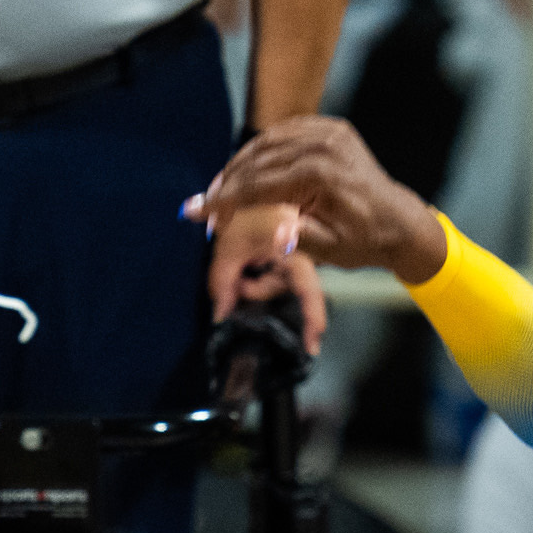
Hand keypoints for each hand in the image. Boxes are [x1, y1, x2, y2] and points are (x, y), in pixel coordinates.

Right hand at [188, 118, 444, 281]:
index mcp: (321, 173)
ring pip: (268, 141)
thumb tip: (263, 231)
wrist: (399, 223)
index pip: (259, 184)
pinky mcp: (331, 128)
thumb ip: (292, 236)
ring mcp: (328, 132)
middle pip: (259, 159)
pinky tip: (246, 164)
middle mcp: (323, 144)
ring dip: (240, 163)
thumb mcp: (327, 248)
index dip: (224, 200)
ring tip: (220, 188)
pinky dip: (263, 147)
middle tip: (202, 204)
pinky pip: (286, 131)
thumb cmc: (364, 241)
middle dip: (226, 182)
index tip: (195, 211)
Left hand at [208, 200, 328, 353]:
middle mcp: (299, 253)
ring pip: (272, 284)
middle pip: (281, 289)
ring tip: (239, 259)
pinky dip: (255, 274)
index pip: (308, 289)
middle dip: (255, 289)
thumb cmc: (242, 209)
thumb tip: (220, 316)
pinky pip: (270, 276)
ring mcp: (293, 255)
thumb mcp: (228, 244)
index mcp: (294, 247)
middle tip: (234, 277)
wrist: (243, 187)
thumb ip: (222, 282)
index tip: (313, 344)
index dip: (313, 318)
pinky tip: (248, 262)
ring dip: (251, 281)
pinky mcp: (285, 256)